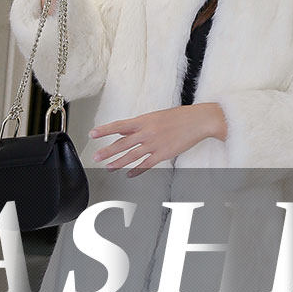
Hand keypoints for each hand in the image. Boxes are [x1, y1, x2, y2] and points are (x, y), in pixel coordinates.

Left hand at [90, 103, 227, 175]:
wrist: (199, 121)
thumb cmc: (180, 117)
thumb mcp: (157, 116)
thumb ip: (140, 124)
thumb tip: (125, 129)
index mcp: (145, 120)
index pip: (119, 125)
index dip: (105, 130)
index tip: (93, 134)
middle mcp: (147, 132)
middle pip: (122, 143)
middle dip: (107, 151)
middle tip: (96, 157)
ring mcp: (155, 144)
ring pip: (131, 156)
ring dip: (118, 163)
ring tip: (108, 167)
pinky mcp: (164, 154)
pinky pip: (146, 165)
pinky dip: (136, 171)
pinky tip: (129, 175)